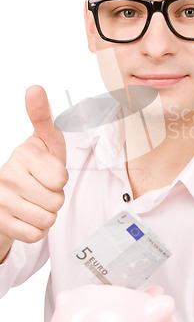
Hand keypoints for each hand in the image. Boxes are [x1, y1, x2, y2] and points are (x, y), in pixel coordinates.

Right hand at [0, 85, 67, 259]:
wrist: (9, 192)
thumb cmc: (37, 164)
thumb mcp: (46, 140)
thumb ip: (42, 116)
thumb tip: (34, 88)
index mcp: (23, 153)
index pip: (60, 179)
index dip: (60, 178)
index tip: (47, 169)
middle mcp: (8, 175)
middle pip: (57, 201)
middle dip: (55, 197)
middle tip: (42, 187)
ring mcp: (1, 200)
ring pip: (48, 219)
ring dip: (47, 213)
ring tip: (35, 200)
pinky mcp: (0, 222)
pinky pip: (36, 234)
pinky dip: (37, 229)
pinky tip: (27, 215)